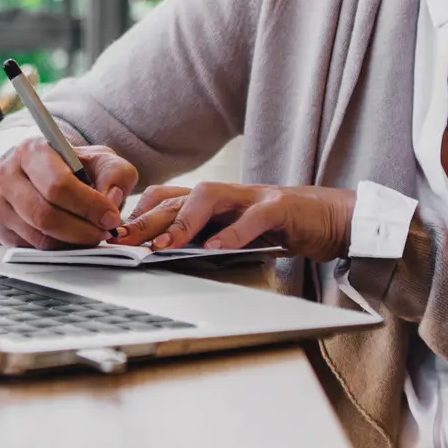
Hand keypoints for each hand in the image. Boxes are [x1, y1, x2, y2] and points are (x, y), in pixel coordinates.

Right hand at [0, 139, 138, 248]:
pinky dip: (57, 250)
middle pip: (45, 215)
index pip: (58, 185)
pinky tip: (71, 240)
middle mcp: (7, 174)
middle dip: (82, 230)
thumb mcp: (100, 160)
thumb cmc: (73, 167)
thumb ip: (115, 174)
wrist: (44, 174)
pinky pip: (31, 249)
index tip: (110, 217)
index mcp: (32, 151)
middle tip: (103, 233)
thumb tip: (111, 198)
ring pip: (38, 236)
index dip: (88, 206)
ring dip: (72, 244)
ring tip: (91, 236)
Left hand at [113, 181, 355, 262]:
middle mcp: (228, 194)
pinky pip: (253, 216)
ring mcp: (253, 196)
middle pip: (177, 198)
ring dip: (182, 221)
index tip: (113, 237)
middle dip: (146, 220)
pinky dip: (233, 232)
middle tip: (122, 241)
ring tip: (163, 245)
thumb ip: (205, 239)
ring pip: (208, 197)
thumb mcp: (236, 234)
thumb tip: (165, 254)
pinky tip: (215, 248)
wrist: (334, 218)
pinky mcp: (280, 207)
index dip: (138, 214)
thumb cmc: (282, 228)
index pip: (166, 199)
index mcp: (214, 202)